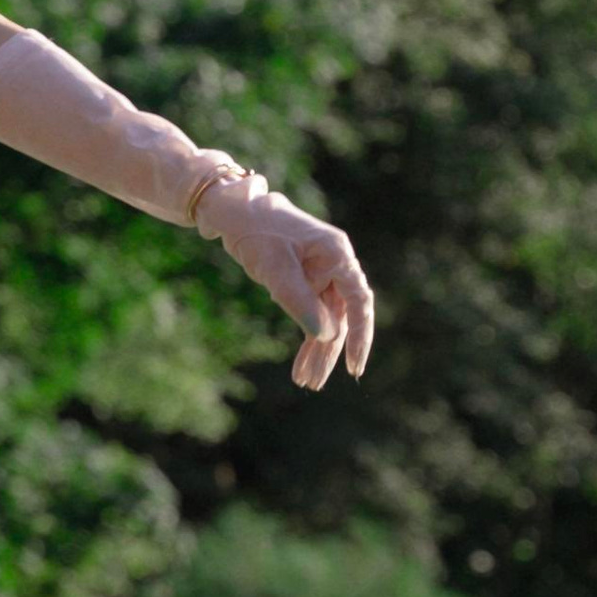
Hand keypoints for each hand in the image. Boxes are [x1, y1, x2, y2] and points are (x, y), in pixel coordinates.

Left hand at [196, 173, 377, 390]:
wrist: (236, 212)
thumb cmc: (258, 231)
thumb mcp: (275, 268)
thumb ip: (299, 301)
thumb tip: (325, 337)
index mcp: (337, 254)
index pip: (359, 301)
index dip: (360, 335)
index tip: (353, 366)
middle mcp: (335, 264)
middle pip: (341, 316)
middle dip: (328, 352)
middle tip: (315, 384)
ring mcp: (321, 273)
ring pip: (326, 320)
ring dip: (316, 350)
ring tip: (304, 381)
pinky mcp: (306, 280)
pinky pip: (312, 314)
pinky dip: (306, 337)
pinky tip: (299, 363)